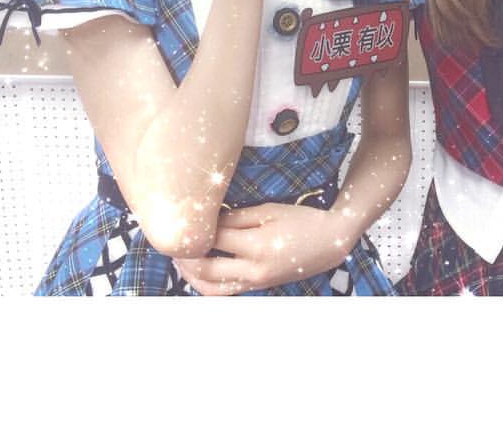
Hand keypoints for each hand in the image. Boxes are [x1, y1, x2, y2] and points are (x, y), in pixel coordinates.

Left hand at [173, 202, 355, 295]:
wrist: (330, 242)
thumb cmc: (301, 220)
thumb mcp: (269, 211)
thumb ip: (237, 217)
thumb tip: (209, 221)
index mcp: (257, 246)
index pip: (214, 238)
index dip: (196, 228)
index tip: (184, 217)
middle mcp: (253, 270)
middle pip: (206, 268)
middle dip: (185, 256)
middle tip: (173, 242)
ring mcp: (256, 283)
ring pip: (212, 289)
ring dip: (192, 276)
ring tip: (181, 260)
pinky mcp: (258, 287)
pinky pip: (225, 291)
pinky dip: (208, 283)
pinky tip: (201, 270)